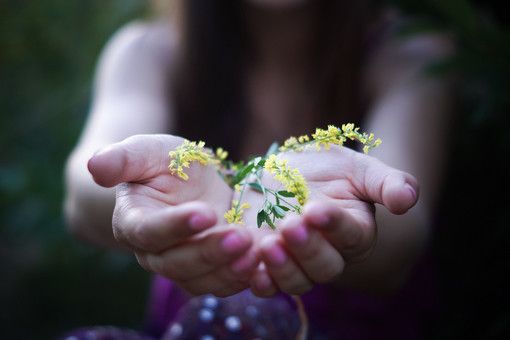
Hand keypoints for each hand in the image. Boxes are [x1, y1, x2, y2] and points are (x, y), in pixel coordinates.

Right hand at [88, 134, 257, 296]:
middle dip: (209, 252)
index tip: (204, 213)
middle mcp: (154, 252)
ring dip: (228, 270)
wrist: (189, 182)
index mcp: (134, 222)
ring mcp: (182, 266)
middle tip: (240, 236)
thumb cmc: (165, 163)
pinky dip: (242, 278)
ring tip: (256, 252)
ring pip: (200, 281)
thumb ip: (123, 157)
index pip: (148, 232)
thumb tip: (95, 165)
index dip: (175, 226)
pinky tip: (263, 262)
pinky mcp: (208, 271)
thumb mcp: (149, 150)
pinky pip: (222, 284)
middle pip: (176, 264)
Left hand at [248, 146, 418, 295]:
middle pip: (324, 266)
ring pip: (296, 281)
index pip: (350, 235)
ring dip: (282, 268)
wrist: (291, 175)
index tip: (317, 209)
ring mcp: (296, 261)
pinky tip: (248, 270)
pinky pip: (266, 282)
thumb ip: (387, 183)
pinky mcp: (266, 261)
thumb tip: (408, 200)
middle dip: (307, 249)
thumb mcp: (359, 168)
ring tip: (267, 245)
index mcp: (354, 232)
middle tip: (290, 225)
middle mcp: (328, 253)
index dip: (334, 225)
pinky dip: (258, 280)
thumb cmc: (331, 171)